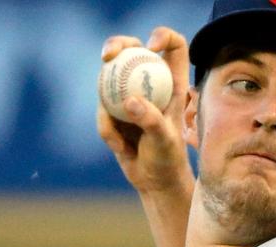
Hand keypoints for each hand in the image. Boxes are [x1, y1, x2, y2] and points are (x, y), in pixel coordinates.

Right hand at [97, 27, 194, 195]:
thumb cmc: (168, 160)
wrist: (154, 181)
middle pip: (132, 49)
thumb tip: (129, 101)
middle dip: (117, 45)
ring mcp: (130, 95)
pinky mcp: (113, 110)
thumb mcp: (164, 141)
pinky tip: (122, 150)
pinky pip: (101, 110)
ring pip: (109, 80)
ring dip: (107, 110)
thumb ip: (150, 120)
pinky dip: (107, 131)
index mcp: (172, 83)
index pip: (174, 47)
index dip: (163, 36)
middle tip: (107, 56)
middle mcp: (151, 83)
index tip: (150, 46)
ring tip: (120, 143)